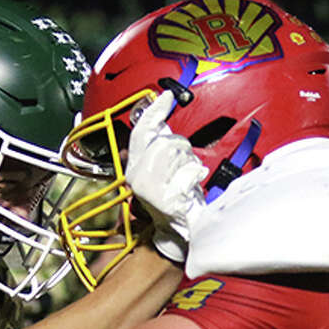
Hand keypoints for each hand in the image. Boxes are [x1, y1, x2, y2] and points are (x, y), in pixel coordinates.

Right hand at [126, 90, 206, 262]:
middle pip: (164, 141)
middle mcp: (137, 176)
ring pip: (177, 153)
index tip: (167, 96)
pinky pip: (187, 172)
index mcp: (133, 168)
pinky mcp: (164, 197)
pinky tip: (191, 188)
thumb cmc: (174, 201)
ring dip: (189, 163)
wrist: (179, 232)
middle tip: (184, 165)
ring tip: (187, 179)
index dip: (154, 111)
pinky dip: (195, 177)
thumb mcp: (163, 169)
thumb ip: (158, 143)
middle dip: (181, 149)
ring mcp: (149, 188)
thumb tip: (159, 113)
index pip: (141, 132)